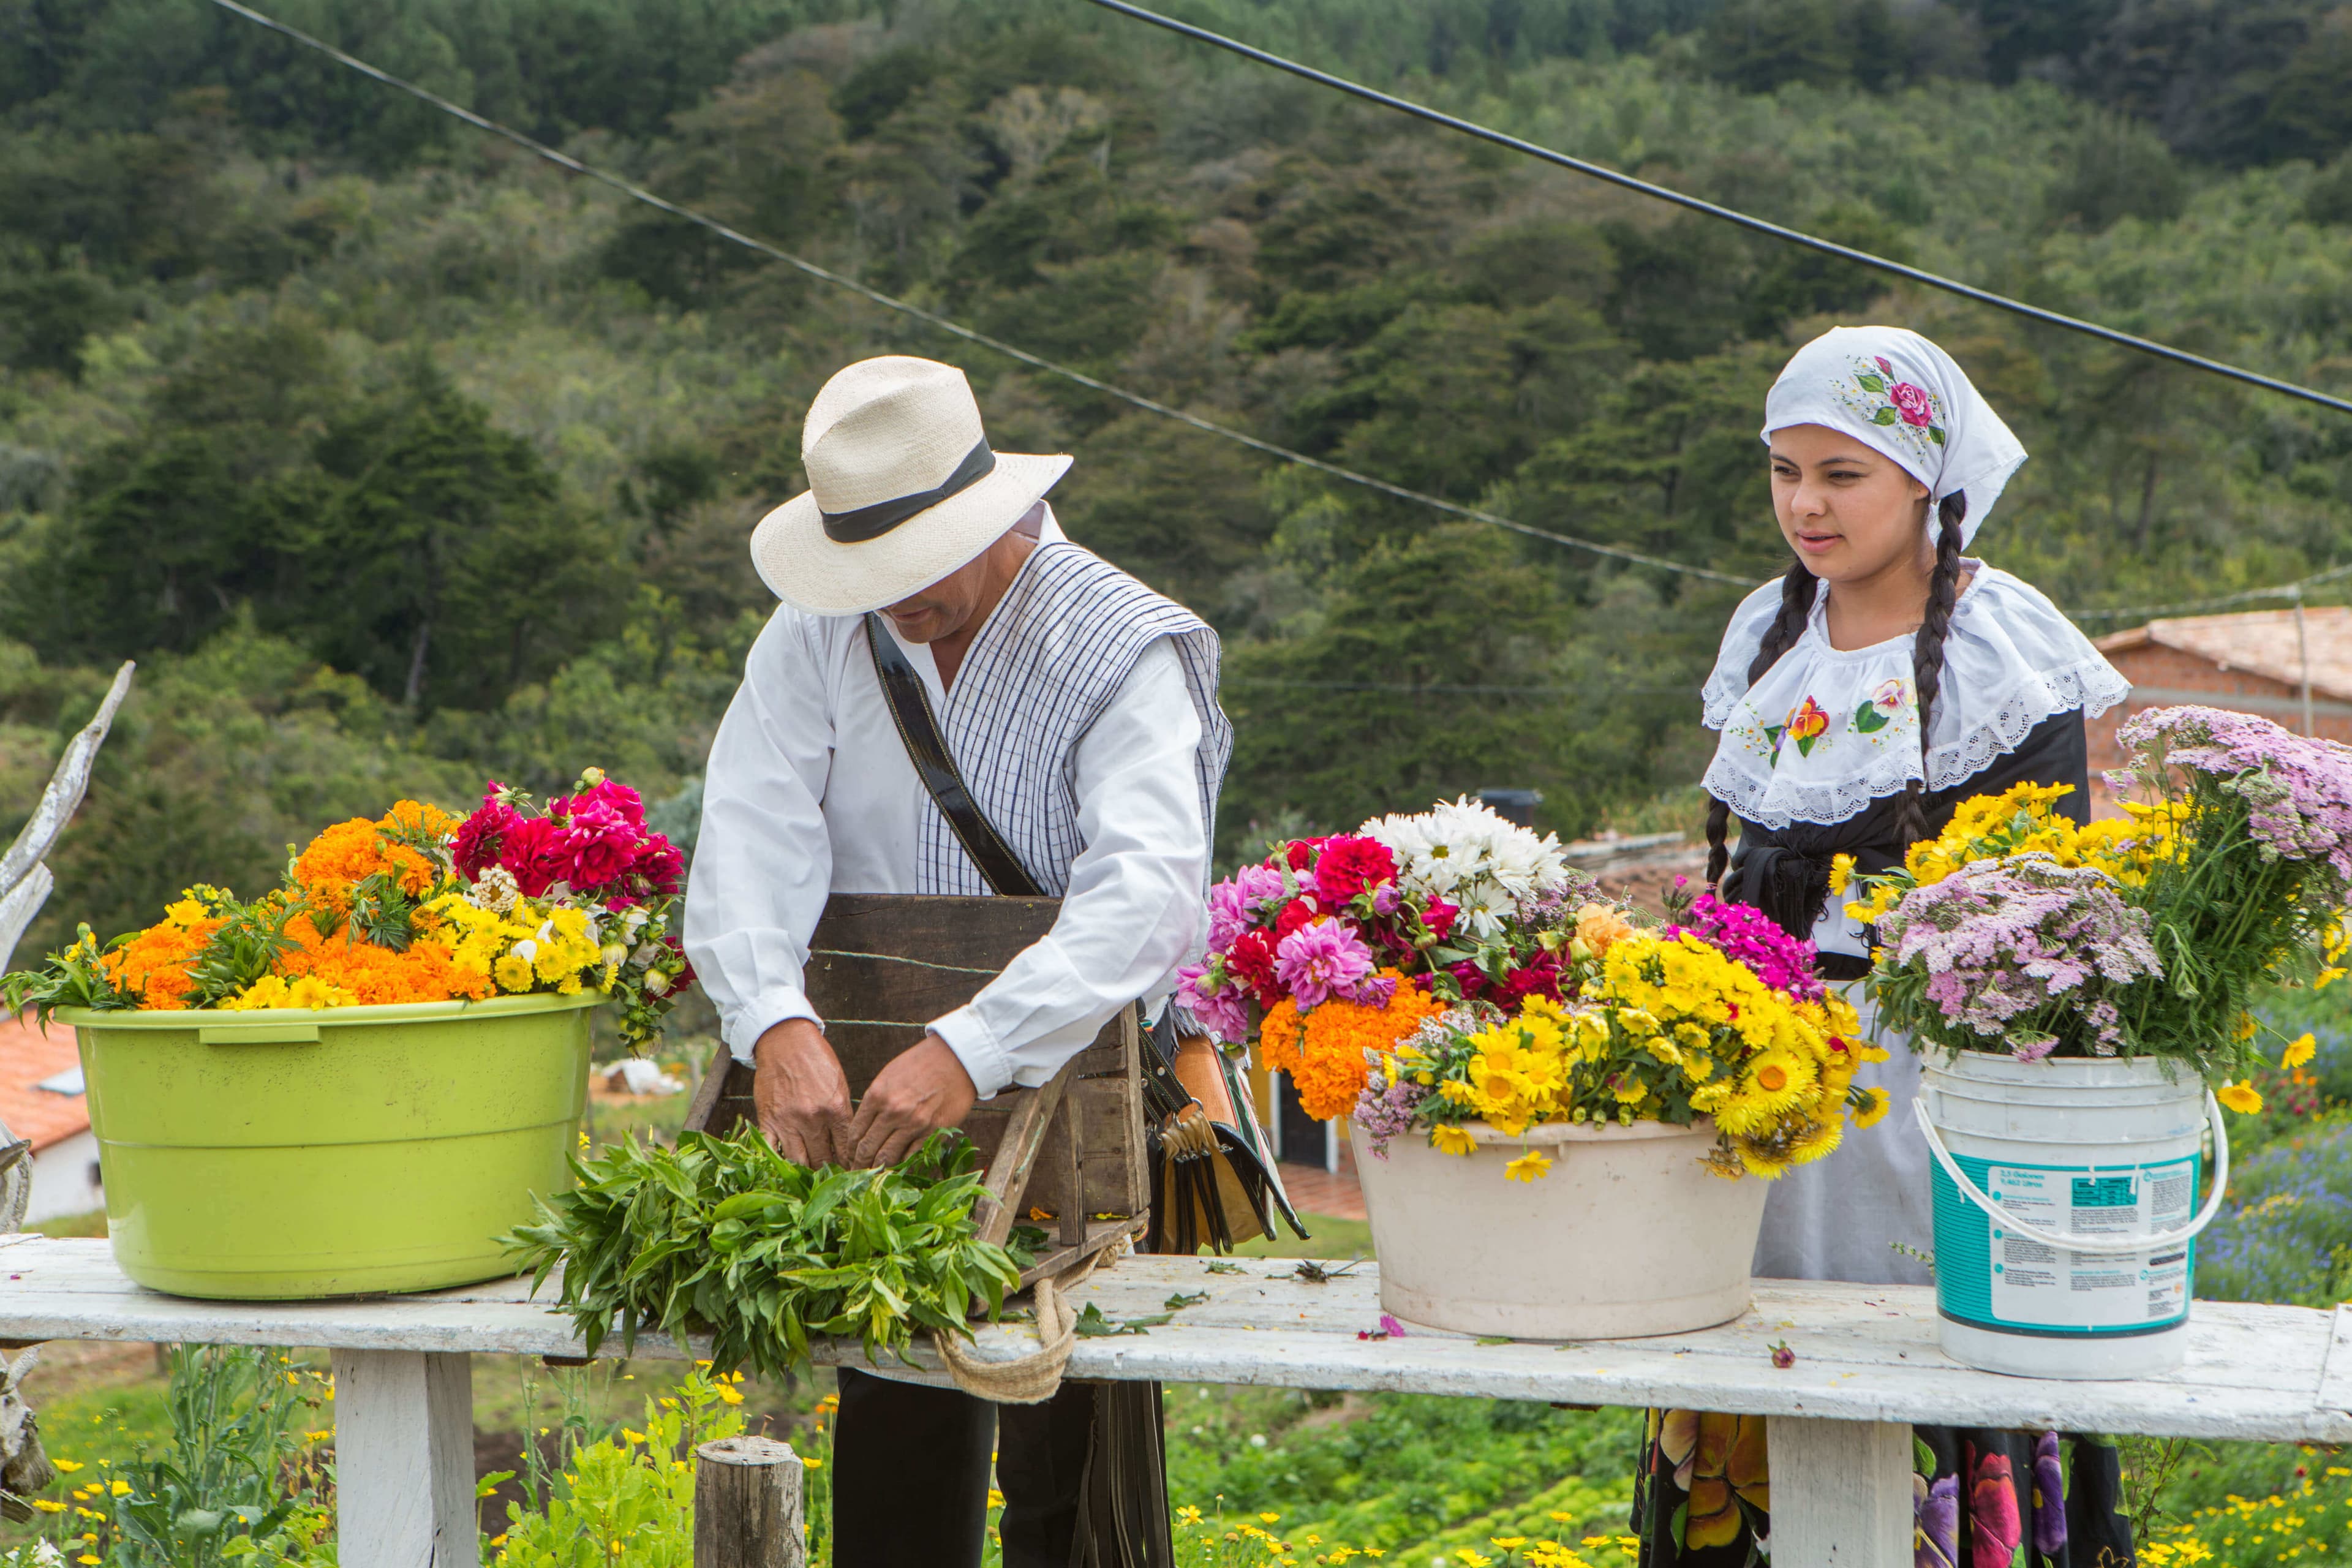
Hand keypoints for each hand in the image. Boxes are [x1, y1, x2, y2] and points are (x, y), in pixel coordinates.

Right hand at [753, 1018, 852, 1167]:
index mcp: (836, 1109)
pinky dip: (777, 1161)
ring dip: (805, 1170)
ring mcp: (788, 1122)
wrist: (786, 1041)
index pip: (845, 1150)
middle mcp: (813, 1119)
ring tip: (809, 1173)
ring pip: (798, 1162)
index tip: (847, 1170)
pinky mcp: (768, 1121)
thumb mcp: (840, 1084)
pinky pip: (771, 1151)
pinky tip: (784, 1165)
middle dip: (827, 1171)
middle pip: (822, 1160)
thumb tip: (848, 1144)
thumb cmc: (816, 1060)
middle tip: (828, 1175)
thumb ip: (843, 1115)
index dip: (847, 1164)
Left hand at [843, 1034, 976, 1169]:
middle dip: (859, 1164)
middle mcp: (892, 1112)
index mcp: (877, 1096)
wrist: (955, 1059)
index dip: (850, 1150)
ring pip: (888, 1157)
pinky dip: (903, 1165)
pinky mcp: (933, 1132)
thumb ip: (875, 1102)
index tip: (849, 1157)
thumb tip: (865, 1127)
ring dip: (878, 1169)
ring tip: (874, 1174)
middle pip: (867, 1148)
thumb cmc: (920, 1064)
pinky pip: (912, 1156)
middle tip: (857, 1172)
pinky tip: (898, 1169)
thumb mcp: (888, 1076)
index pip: (855, 1132)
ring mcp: (913, 1124)